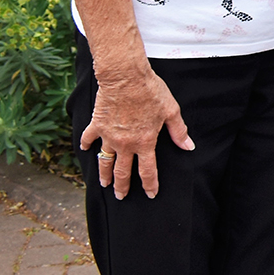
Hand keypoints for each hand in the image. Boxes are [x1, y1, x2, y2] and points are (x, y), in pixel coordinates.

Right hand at [80, 68, 192, 199]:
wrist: (126, 77)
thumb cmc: (151, 91)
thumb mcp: (171, 111)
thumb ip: (179, 131)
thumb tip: (188, 147)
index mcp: (145, 142)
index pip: (148, 170)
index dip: (150, 184)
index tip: (151, 194)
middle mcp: (125, 144)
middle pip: (122, 172)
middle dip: (122, 186)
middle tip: (121, 196)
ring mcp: (109, 136)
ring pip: (104, 161)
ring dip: (104, 174)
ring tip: (104, 185)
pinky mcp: (96, 125)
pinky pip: (88, 139)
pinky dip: (85, 145)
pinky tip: (85, 149)